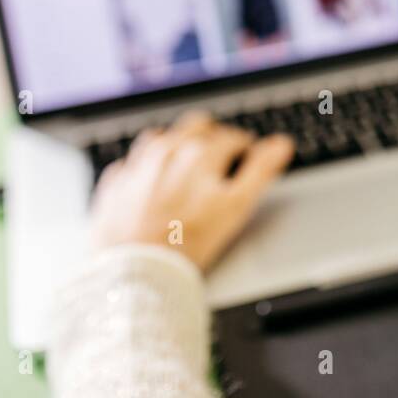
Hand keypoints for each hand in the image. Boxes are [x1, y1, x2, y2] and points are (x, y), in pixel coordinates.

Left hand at [89, 112, 294, 269]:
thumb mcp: (236, 207)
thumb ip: (261, 171)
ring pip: (163, 137)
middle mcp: (167, 149)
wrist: (137, 270)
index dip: (245, 148)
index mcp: (200, 152)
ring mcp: (138, 164)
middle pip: (198, 127)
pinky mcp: (116, 182)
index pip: (232, 138)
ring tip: (187, 167)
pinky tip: (153, 183)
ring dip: (179, 145)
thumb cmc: (188, 241)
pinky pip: (133, 162)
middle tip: (220, 159)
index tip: (247, 158)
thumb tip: (281, 144)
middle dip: (213, 138)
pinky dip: (146, 167)